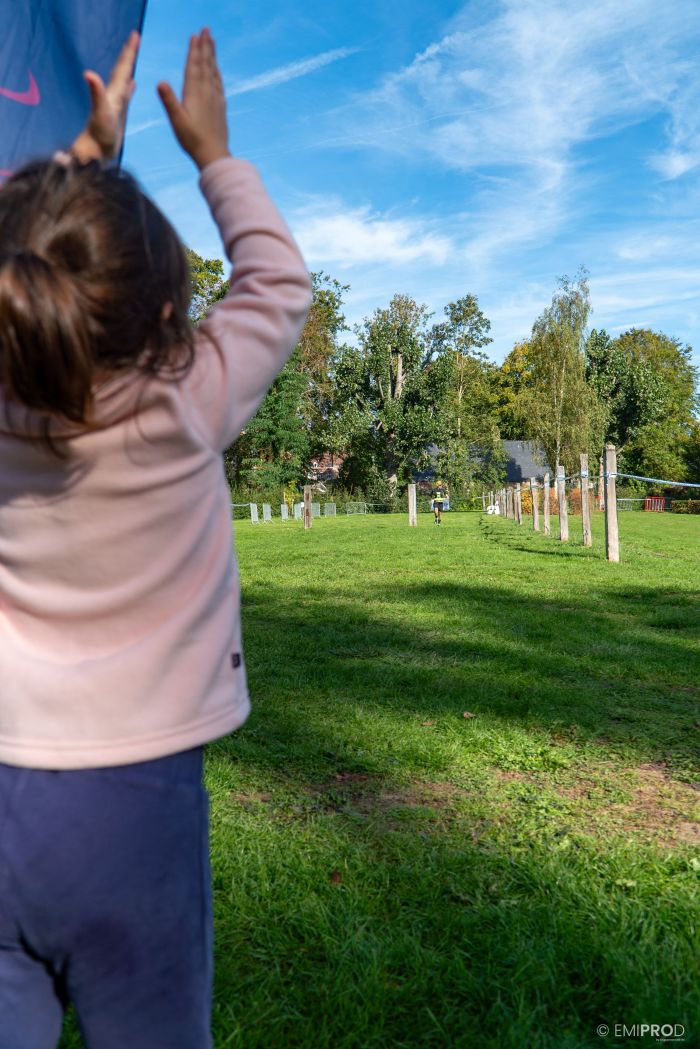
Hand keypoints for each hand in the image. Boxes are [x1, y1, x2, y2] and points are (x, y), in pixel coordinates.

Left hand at [71, 32, 138, 161]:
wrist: (94, 151)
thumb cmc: (98, 134)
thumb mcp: (100, 111)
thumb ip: (96, 92)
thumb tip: (88, 73)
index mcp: (113, 92)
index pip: (122, 67)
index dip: (128, 52)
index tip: (135, 35)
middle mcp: (113, 95)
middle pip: (122, 69)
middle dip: (129, 54)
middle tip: (135, 38)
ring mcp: (115, 104)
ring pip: (124, 80)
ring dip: (129, 68)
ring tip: (133, 57)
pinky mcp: (118, 114)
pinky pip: (126, 95)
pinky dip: (130, 87)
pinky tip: (133, 84)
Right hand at [157, 28, 229, 170]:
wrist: (214, 155)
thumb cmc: (192, 140)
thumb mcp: (177, 121)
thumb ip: (169, 101)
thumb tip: (160, 82)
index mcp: (195, 93)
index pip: (194, 66)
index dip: (194, 50)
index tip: (195, 35)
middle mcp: (207, 93)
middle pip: (206, 64)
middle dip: (205, 46)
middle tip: (207, 29)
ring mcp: (215, 99)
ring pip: (214, 72)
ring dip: (212, 56)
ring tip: (212, 42)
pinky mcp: (220, 107)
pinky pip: (219, 84)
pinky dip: (217, 72)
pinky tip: (216, 70)